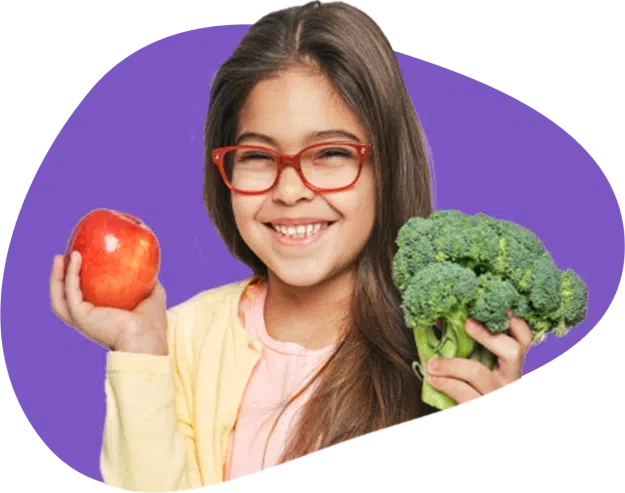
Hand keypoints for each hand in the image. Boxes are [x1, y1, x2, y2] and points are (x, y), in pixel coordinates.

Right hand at [49, 251, 168, 354]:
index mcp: (101, 318)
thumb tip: (150, 267)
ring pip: (60, 298)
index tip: (79, 261)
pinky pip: (70, 292)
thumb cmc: (153, 323)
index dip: (77, 283)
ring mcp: (82, 320)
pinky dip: (70, 275)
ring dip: (57, 277)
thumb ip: (149, 282)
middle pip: (65, 298)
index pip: (82, 300)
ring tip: (60, 257)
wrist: (148, 337)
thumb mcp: (152, 296)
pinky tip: (75, 258)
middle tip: (64, 256)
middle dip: (61, 278)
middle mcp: (88, 321)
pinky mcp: (81, 317)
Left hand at [426, 312, 532, 405]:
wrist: (475, 420)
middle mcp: (512, 379)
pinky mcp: (480, 407)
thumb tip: (442, 321)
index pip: (525, 340)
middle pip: (513, 351)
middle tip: (466, 323)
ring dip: (451, 364)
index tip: (497, 307)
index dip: (514, 322)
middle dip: (488, 335)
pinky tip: (432, 378)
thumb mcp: (484, 368)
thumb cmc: (476, 389)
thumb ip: (473, 348)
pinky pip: (462, 393)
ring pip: (478, 372)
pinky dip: (444, 383)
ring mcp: (497, 394)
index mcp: (514, 366)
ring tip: (431, 363)